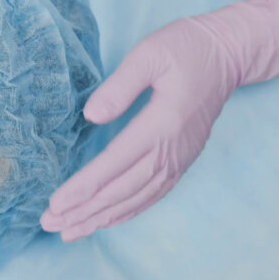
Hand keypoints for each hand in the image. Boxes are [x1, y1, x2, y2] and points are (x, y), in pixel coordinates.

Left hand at [40, 0, 278, 241]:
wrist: (229, 54)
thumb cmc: (185, 47)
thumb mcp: (150, 54)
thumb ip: (120, 85)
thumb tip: (91, 116)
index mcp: (161, 124)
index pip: (113, 164)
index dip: (83, 187)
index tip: (56, 204)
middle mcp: (171, 150)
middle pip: (121, 190)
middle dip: (84, 211)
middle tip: (49, 224)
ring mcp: (179, 158)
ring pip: (136, 198)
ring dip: (102, 218)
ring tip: (69, 232)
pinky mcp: (183, 159)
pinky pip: (153, 194)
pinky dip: (128, 211)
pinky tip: (107, 220)